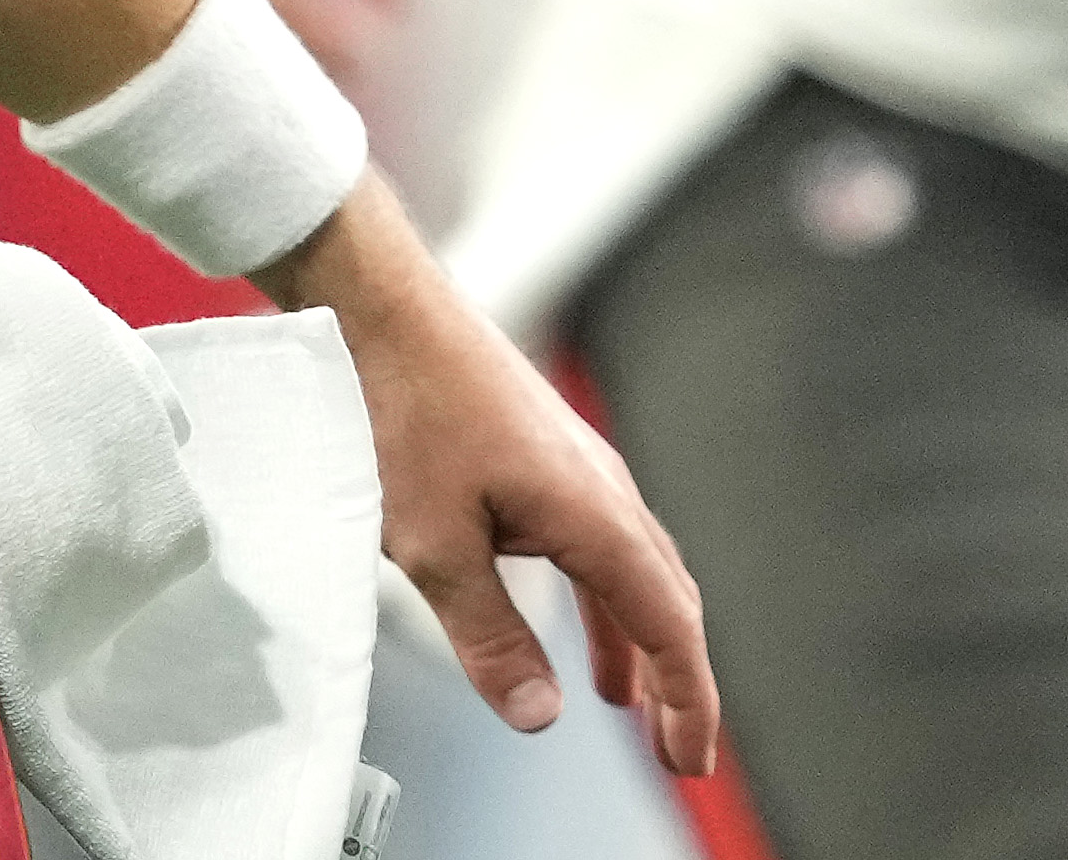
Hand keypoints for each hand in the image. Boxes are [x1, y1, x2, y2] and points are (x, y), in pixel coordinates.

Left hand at [261, 180, 718, 776]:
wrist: (378, 307)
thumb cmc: (404, 406)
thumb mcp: (435, 546)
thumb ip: (491, 636)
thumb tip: (540, 713)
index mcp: (594, 512)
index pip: (668, 624)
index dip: (688, 699)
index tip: (689, 759)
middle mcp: (603, 485)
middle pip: (666, 597)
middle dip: (675, 679)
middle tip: (674, 750)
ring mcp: (576, 463)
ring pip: (632, 567)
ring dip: (636, 638)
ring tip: (625, 703)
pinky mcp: (543, 451)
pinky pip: (596, 538)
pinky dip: (600, 594)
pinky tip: (574, 618)